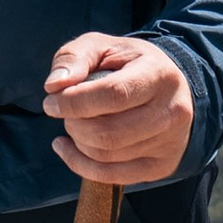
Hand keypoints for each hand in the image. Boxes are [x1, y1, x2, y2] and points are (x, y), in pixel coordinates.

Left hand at [41, 32, 194, 186]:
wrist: (170, 88)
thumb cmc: (128, 64)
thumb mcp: (101, 46)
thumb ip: (74, 57)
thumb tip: (54, 86)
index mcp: (159, 75)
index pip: (114, 95)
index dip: (75, 102)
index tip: (51, 103)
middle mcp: (171, 112)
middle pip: (109, 133)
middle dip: (74, 124)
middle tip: (65, 112)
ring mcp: (170, 143)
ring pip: (108, 156)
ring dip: (78, 142)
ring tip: (74, 124)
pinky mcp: (162, 166)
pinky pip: (112, 177)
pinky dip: (81, 165)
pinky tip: (69, 148)